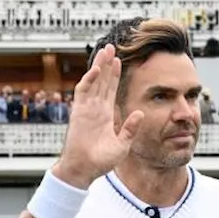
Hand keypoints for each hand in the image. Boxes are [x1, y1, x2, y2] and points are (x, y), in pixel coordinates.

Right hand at [51, 44, 144, 188]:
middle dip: (106, 64)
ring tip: (105, 51)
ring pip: (93, 82)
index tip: (119, 61)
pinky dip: (89, 80)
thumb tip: (140, 113)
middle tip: (111, 47)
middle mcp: (95, 109)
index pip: (110, 90)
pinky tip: (96, 70)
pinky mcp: (78, 112)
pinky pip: (83, 92)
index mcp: (105, 115)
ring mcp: (86, 109)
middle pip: (101, 81)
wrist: (84, 169)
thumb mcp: (122, 145)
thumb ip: (130, 129)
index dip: (114, 75)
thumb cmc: (100, 162)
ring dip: (99, 66)